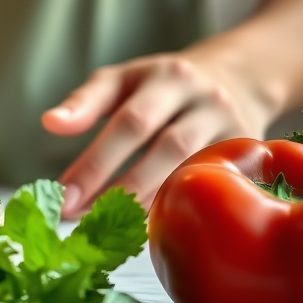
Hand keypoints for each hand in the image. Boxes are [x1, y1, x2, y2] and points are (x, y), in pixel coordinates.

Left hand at [43, 51, 271, 218]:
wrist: (237, 79)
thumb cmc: (161, 88)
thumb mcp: (123, 81)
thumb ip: (86, 103)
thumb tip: (50, 123)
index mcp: (162, 76)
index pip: (124, 117)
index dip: (93, 157)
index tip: (60, 189)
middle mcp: (197, 95)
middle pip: (154, 140)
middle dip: (109, 180)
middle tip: (73, 212)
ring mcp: (229, 121)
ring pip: (184, 164)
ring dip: (142, 199)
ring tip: (104, 225)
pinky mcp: (251, 151)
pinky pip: (212, 184)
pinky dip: (180, 205)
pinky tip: (149, 226)